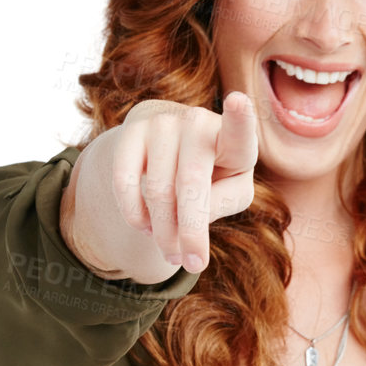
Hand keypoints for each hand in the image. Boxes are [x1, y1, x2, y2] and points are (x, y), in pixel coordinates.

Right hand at [62, 90, 257, 279]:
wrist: (172, 148)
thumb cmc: (214, 176)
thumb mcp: (230, 193)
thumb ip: (219, 205)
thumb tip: (186, 217)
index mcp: (234, 140)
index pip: (238, 131)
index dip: (240, 118)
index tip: (240, 101)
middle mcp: (200, 122)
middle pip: (190, 185)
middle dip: (190, 233)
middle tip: (192, 264)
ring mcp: (164, 122)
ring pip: (158, 192)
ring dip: (163, 232)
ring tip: (170, 248)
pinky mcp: (133, 129)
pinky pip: (125, 182)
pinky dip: (134, 215)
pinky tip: (145, 226)